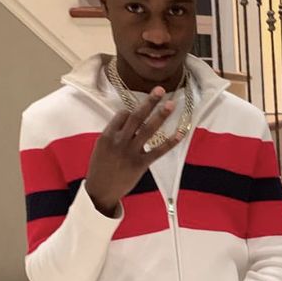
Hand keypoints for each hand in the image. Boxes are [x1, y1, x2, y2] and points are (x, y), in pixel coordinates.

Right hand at [86, 87, 180, 215]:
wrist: (100, 191)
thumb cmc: (100, 168)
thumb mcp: (101, 147)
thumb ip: (114, 133)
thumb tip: (128, 119)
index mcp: (107, 135)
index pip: (123, 114)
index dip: (132, 110)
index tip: (139, 109)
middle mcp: (119, 141)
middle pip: (136, 116)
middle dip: (149, 102)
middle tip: (160, 89)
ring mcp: (131, 152)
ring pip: (148, 129)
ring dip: (160, 115)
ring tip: (171, 104)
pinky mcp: (140, 164)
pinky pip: (158, 151)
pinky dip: (170, 142)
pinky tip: (180, 133)